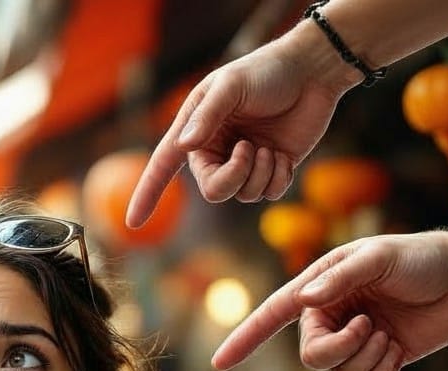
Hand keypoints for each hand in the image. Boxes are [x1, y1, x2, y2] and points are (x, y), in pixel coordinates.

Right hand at [126, 31, 350, 225]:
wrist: (313, 72)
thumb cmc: (267, 71)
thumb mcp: (232, 85)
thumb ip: (207, 115)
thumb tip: (183, 145)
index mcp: (196, 133)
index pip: (163, 167)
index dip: (147, 194)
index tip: (133, 223)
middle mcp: (216, 152)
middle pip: (214, 191)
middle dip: (235, 176)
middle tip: (250, 148)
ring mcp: (243, 164)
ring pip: (244, 195)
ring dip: (261, 171)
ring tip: (268, 145)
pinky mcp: (270, 171)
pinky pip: (268, 194)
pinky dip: (278, 177)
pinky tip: (283, 154)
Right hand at [212, 231, 447, 370]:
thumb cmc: (420, 259)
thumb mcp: (379, 257)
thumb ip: (341, 278)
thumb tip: (305, 300)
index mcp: (320, 290)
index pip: (272, 315)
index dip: (245, 339)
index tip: (219, 362)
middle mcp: (330, 316)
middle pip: (311, 356)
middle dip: (339, 349)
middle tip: (370, 328)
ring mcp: (353, 340)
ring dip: (366, 358)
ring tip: (388, 334)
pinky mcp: (376, 359)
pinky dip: (381, 370)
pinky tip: (398, 349)